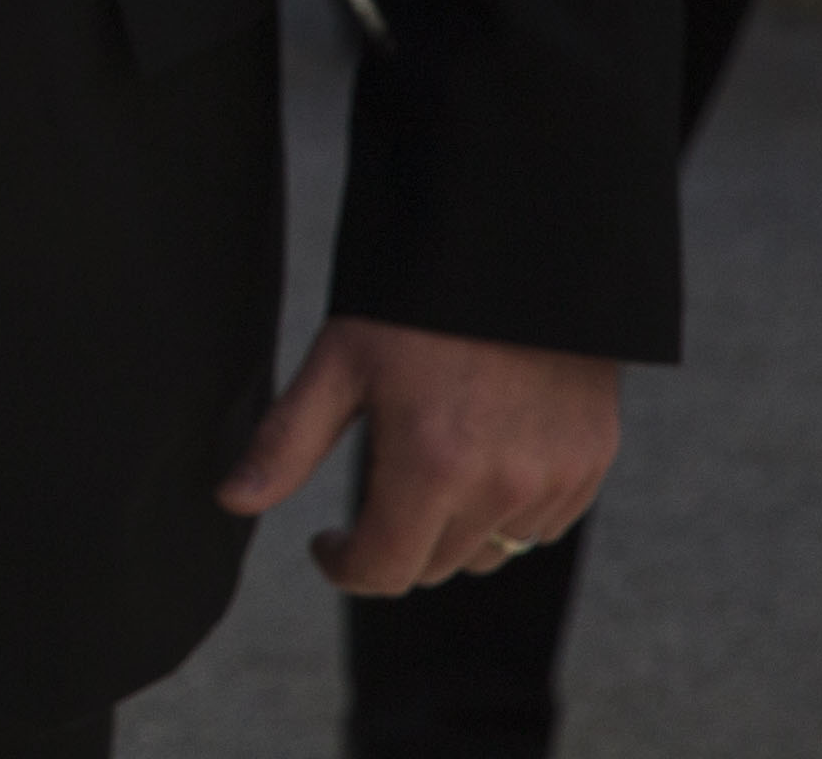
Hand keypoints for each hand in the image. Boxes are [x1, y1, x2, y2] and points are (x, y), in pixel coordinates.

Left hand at [219, 318, 620, 594]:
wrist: (519, 251)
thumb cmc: (416, 305)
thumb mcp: (339, 362)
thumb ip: (286, 441)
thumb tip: (231, 499)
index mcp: (432, 466)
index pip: (385, 570)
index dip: (344, 566)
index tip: (327, 542)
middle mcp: (501, 487)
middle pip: (435, 565)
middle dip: (395, 541)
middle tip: (376, 485)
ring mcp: (554, 481)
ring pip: (490, 551)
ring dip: (454, 530)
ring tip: (433, 463)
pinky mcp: (590, 466)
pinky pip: (541, 524)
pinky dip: (507, 510)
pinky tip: (486, 455)